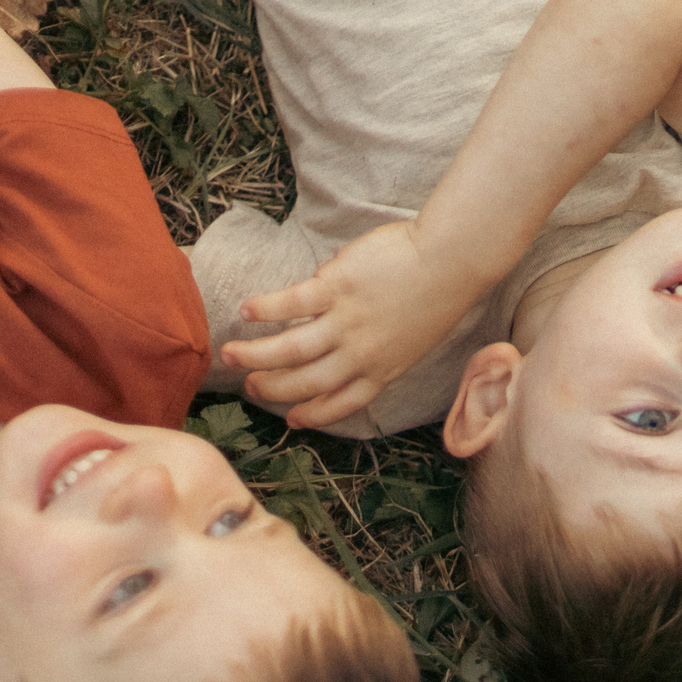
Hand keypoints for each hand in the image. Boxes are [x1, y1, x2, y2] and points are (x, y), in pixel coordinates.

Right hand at [220, 219, 482, 429]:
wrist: (450, 261)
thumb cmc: (437, 295)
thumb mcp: (411, 338)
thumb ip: (376, 348)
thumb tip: (336, 336)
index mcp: (382, 370)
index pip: (341, 402)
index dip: (312, 414)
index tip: (291, 420)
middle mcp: (360, 354)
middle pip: (305, 382)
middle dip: (272, 388)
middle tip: (249, 386)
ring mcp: (346, 322)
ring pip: (289, 349)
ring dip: (255, 355)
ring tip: (230, 354)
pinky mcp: (336, 288)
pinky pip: (290, 304)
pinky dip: (265, 309)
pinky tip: (247, 310)